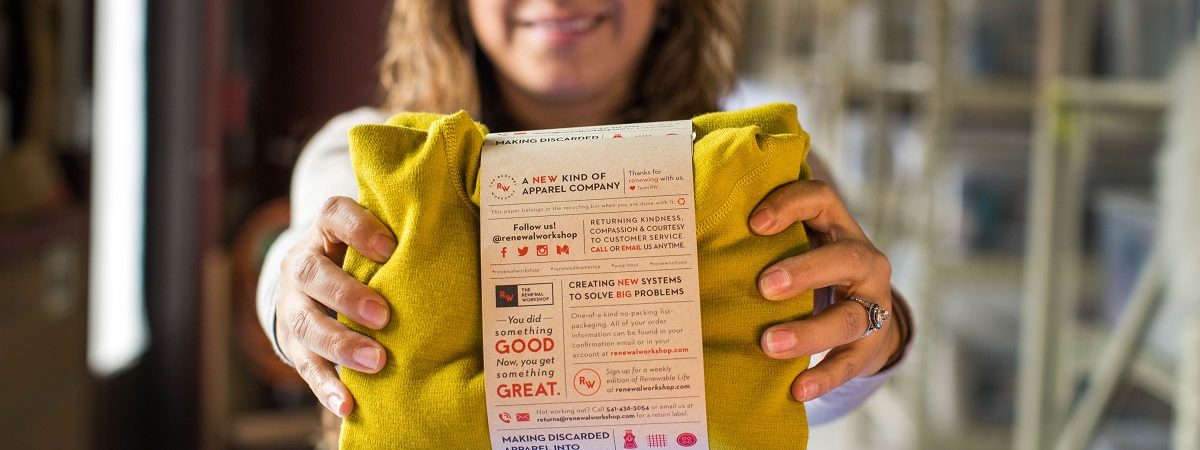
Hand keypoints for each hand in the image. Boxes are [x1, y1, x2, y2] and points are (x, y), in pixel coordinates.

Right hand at [275, 196, 395, 416]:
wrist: (310, 287)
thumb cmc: (361, 260)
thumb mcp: (373, 241)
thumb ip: (404, 239)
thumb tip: (472, 239)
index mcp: (325, 231)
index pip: (334, 215)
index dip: (359, 229)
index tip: (390, 249)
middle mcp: (301, 264)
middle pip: (312, 274)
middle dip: (347, 295)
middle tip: (383, 316)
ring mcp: (292, 305)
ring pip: (305, 323)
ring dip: (341, 345)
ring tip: (376, 362)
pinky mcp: (293, 343)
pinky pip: (306, 366)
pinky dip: (328, 386)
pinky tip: (348, 404)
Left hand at [749, 180, 903, 401]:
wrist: (864, 317)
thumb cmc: (811, 274)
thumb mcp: (797, 248)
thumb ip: (763, 242)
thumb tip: (693, 242)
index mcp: (838, 228)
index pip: (821, 199)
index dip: (790, 205)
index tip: (754, 224)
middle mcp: (863, 261)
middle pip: (845, 257)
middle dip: (805, 270)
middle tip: (765, 286)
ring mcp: (872, 304)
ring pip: (850, 317)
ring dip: (810, 332)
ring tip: (770, 344)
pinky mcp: (870, 345)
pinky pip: (849, 362)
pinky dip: (823, 376)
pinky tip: (797, 388)